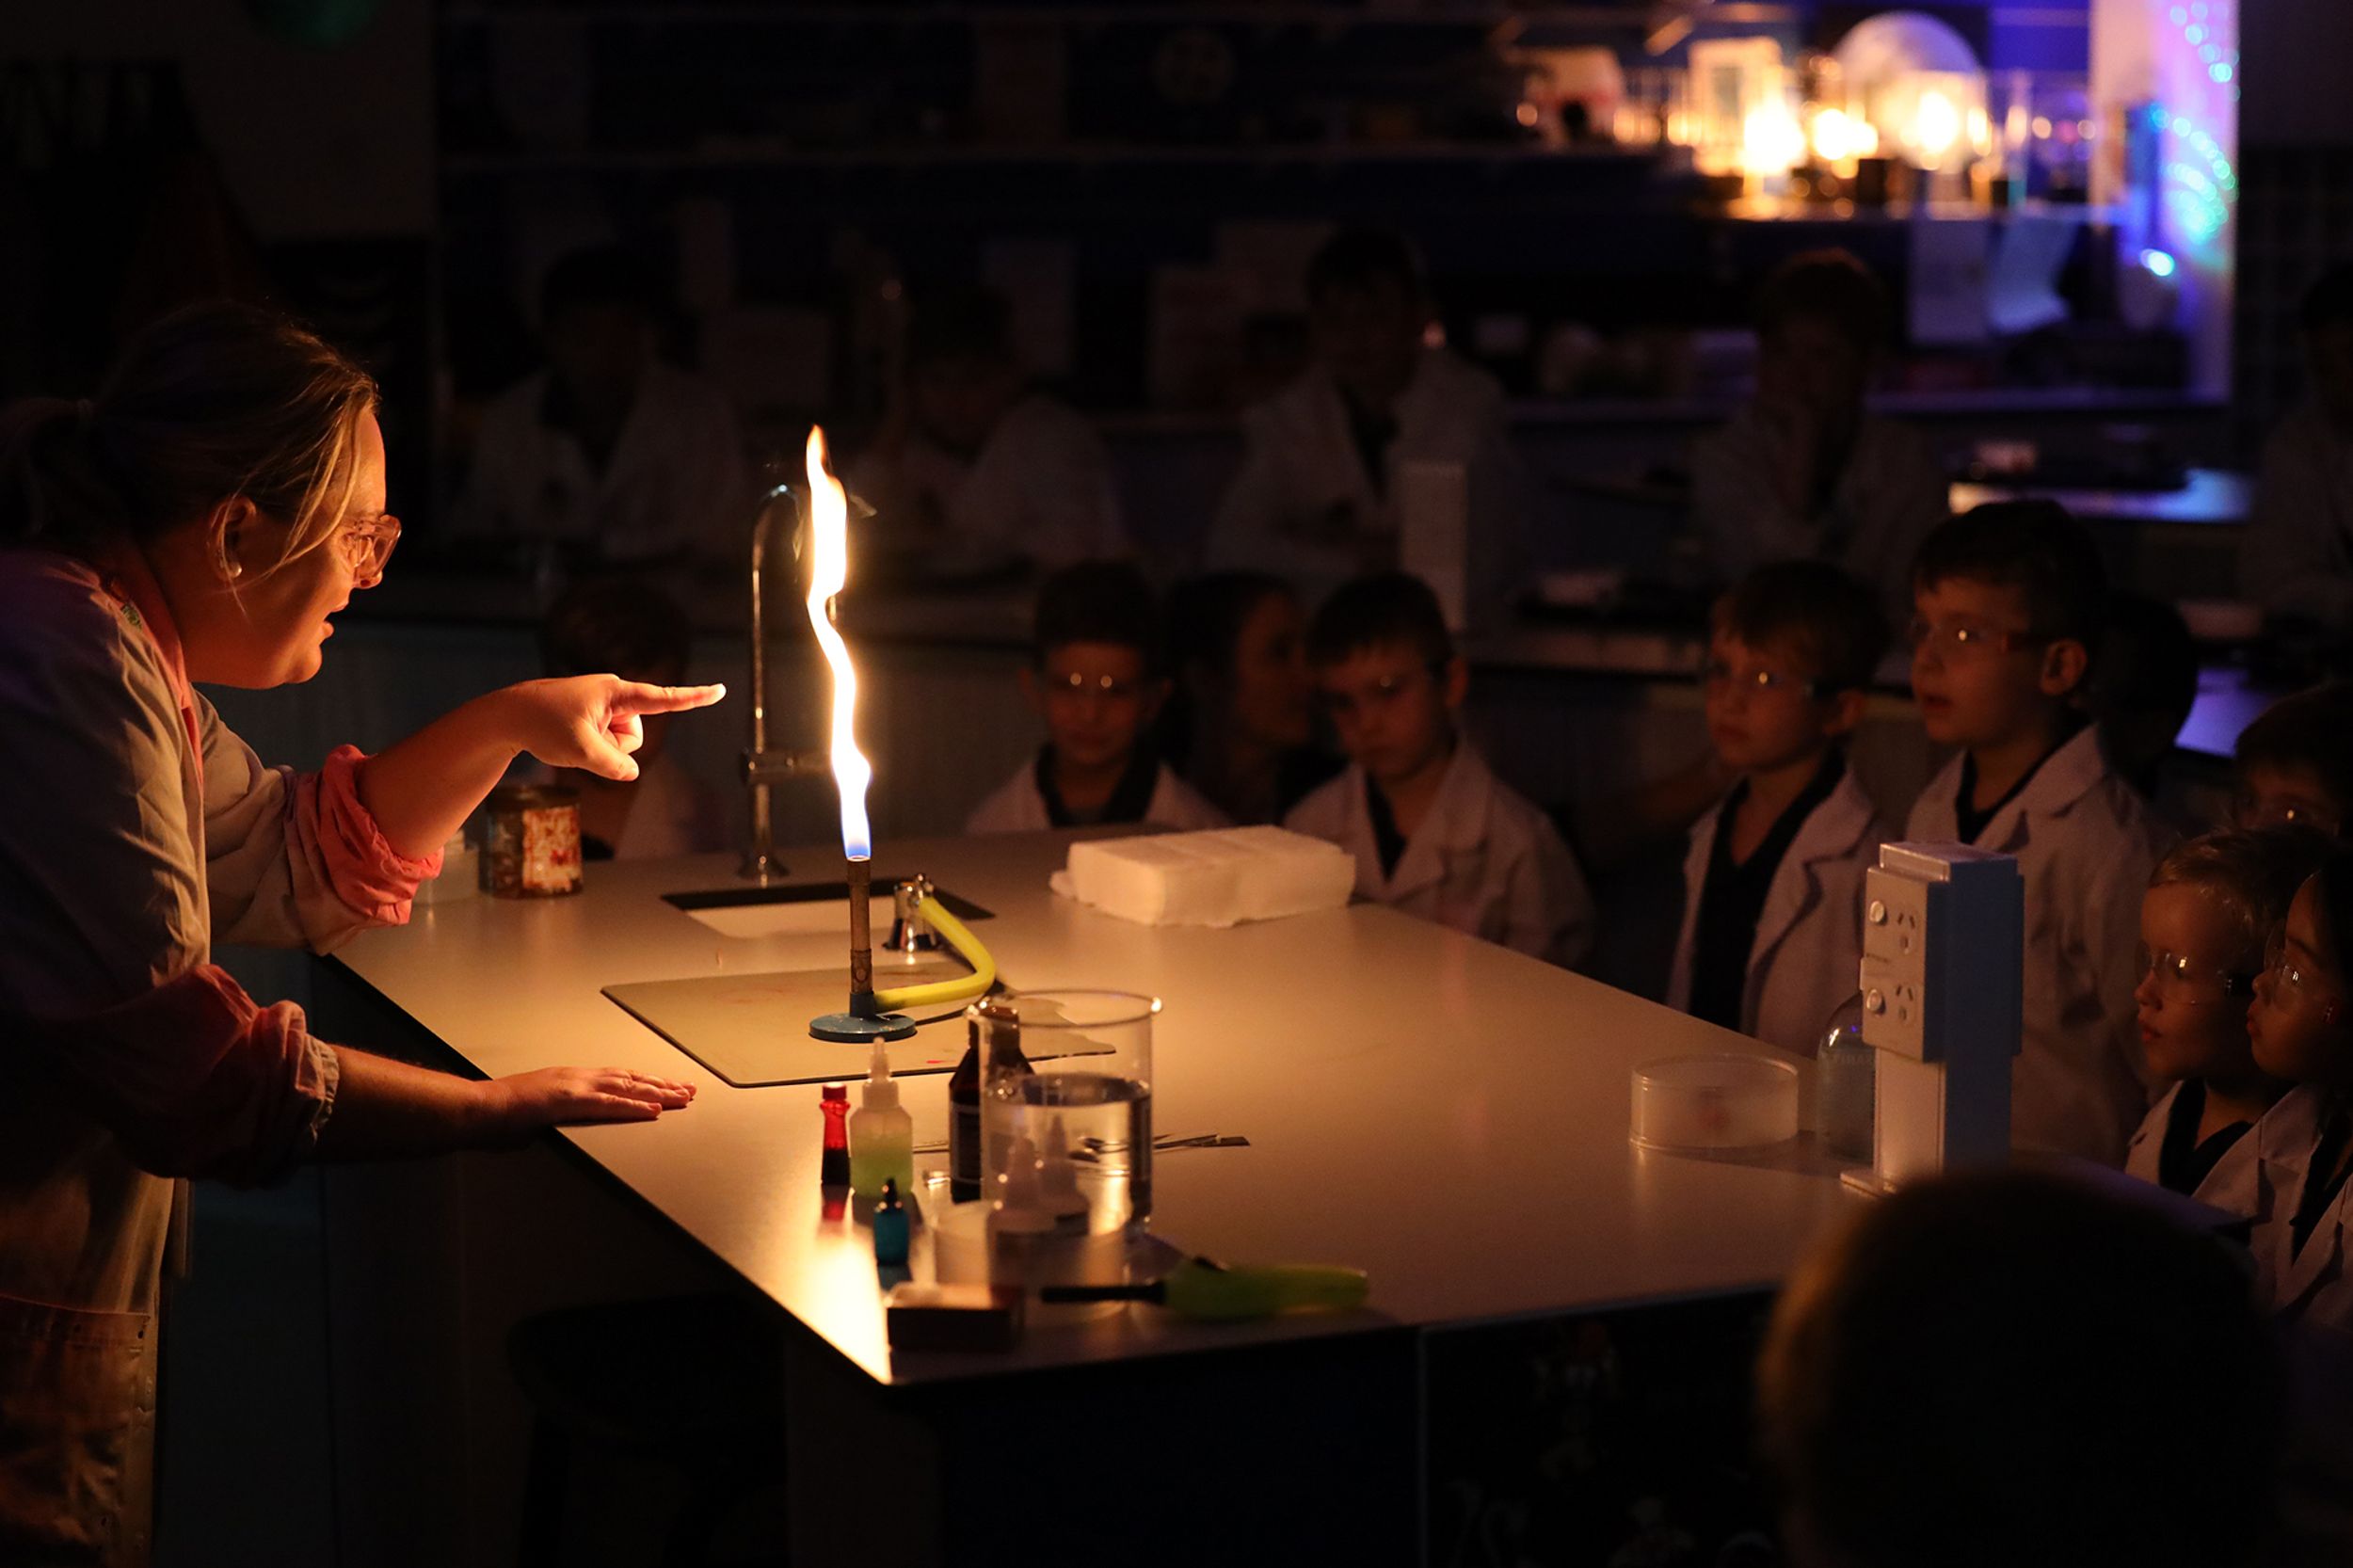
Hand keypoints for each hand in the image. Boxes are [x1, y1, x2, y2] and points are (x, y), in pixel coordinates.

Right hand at [477, 1066, 696, 1142]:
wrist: (477, 1109)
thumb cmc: (498, 1116)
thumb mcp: (534, 1114)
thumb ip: (550, 1119)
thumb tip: (547, 1129)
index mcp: (570, 1079)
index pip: (617, 1078)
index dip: (645, 1082)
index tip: (667, 1087)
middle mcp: (577, 1077)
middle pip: (629, 1079)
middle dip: (661, 1085)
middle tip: (688, 1090)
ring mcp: (573, 1086)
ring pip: (626, 1088)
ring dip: (656, 1094)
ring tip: (681, 1098)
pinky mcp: (567, 1101)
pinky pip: (608, 1105)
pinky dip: (633, 1108)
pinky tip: (653, 1111)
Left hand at [501, 676, 725, 781]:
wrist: (508, 714)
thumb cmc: (543, 725)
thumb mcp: (581, 751)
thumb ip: (614, 765)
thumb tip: (630, 772)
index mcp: (615, 693)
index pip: (663, 697)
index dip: (694, 697)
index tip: (720, 690)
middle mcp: (614, 695)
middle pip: (635, 736)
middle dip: (614, 748)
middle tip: (580, 741)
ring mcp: (603, 705)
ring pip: (621, 742)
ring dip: (601, 748)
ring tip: (570, 738)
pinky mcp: (593, 715)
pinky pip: (607, 740)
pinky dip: (592, 746)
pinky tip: (568, 738)